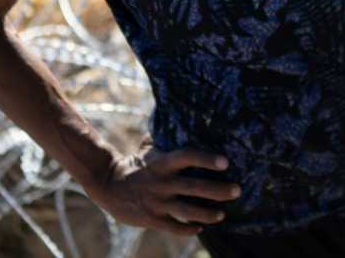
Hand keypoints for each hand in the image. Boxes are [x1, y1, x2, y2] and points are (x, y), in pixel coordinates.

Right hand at [88, 145, 240, 236]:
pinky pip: (173, 227)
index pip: (187, 157)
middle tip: (237, 190)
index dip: (206, 159)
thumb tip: (182, 116)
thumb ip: (165, 137)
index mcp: (162, 163)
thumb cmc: (135, 164)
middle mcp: (161, 183)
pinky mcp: (151, 219)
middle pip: (194, 187)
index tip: (225, 162)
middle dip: (218, 190)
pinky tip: (200, 228)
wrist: (107, 186)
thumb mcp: (148, 148)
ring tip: (223, 214)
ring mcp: (157, 202)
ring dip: (208, 214)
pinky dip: (188, 229)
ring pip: (188, 210)